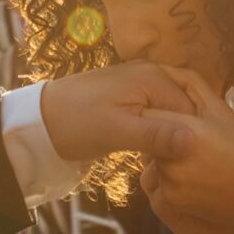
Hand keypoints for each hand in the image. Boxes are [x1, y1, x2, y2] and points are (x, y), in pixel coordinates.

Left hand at [39, 62, 197, 162]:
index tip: (185, 162)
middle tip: (174, 162)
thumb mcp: (117, 133)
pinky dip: (158, 128)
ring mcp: (140, 80)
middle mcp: (151, 72)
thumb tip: (194, 141)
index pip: (193, 109)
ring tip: (162, 157)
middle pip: (184, 107)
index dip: (193, 136)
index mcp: (154, 77)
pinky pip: (157, 109)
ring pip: (171, 110)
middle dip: (183, 133)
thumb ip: (156, 135)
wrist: (40, 119)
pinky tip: (151, 149)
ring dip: (170, 133)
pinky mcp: (131, 92)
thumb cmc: (76, 124)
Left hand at [141, 67, 233, 233]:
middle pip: (148, 138)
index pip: (149, 113)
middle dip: (159, 136)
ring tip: (192, 163)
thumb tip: (168, 72)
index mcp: (185, 129)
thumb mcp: (221, 111)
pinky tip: (192, 180)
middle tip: (187, 143)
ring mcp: (167, 181)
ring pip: (149, 162)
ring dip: (161, 159)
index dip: (156, 112)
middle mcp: (170, 156)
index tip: (166, 116)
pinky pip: (155, 185)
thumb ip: (193, 86)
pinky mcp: (168, 202)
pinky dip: (167, 181)